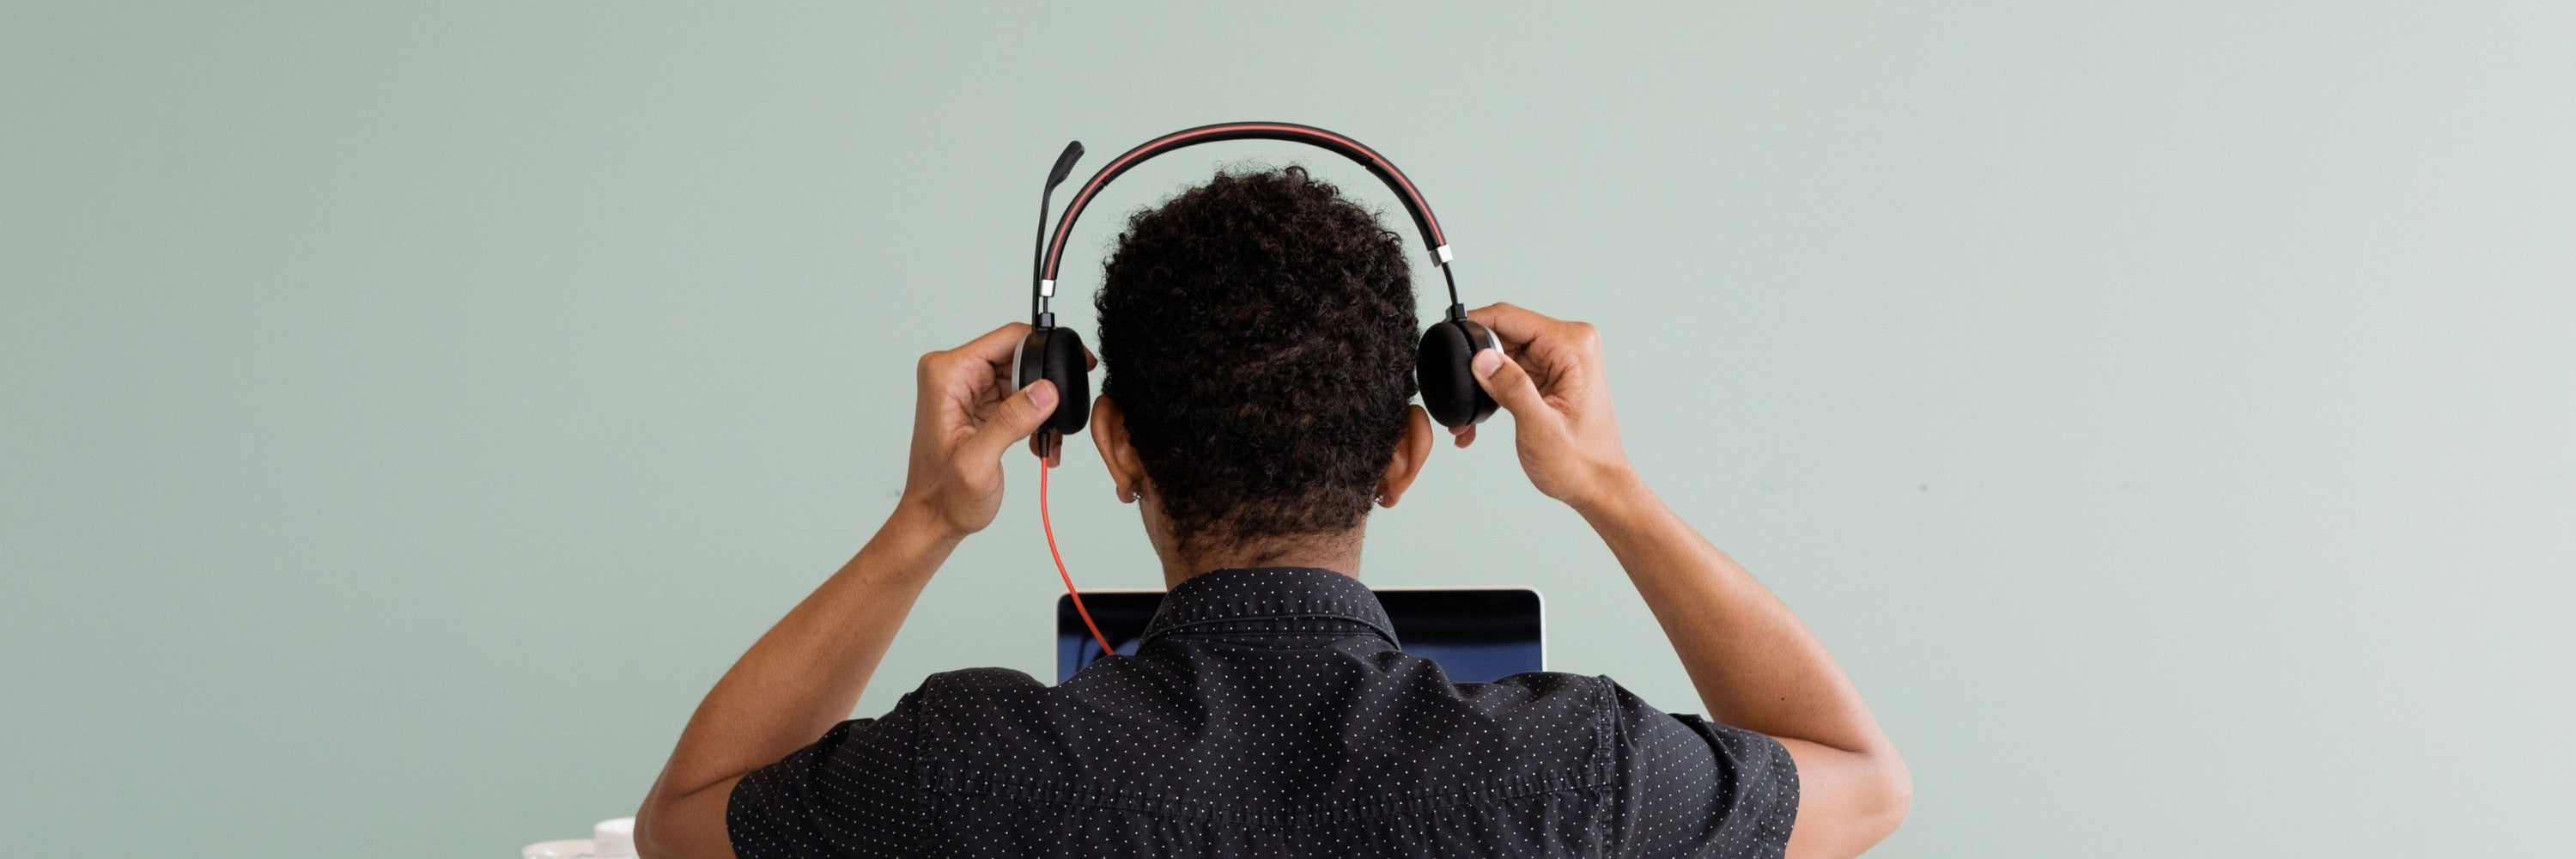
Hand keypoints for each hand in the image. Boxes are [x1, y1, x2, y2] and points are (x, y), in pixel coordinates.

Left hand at [898, 323, 1076, 539]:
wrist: (935, 519)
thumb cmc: (945, 497)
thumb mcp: (979, 462)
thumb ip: (1011, 422)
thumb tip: (1045, 390)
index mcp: (947, 375)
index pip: (1007, 339)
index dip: (1046, 346)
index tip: (1077, 362)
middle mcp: (954, 374)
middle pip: (1018, 356)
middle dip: (1044, 386)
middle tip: (1056, 418)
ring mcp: (966, 388)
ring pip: (1022, 377)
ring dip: (1041, 407)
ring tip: (1046, 438)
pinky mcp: (978, 403)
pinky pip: (1017, 395)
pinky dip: (1033, 417)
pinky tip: (1037, 441)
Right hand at [1451, 303, 1639, 511]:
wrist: (1598, 488)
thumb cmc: (1580, 463)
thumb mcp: (1539, 427)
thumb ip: (1511, 388)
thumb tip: (1481, 358)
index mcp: (1572, 346)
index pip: (1511, 317)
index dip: (1473, 324)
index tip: (1444, 336)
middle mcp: (1569, 345)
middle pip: (1504, 334)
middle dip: (1476, 362)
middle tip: (1458, 393)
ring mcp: (1560, 360)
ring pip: (1503, 355)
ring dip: (1482, 383)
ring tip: (1469, 416)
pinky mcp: (1551, 376)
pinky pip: (1511, 372)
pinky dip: (1493, 393)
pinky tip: (1480, 418)